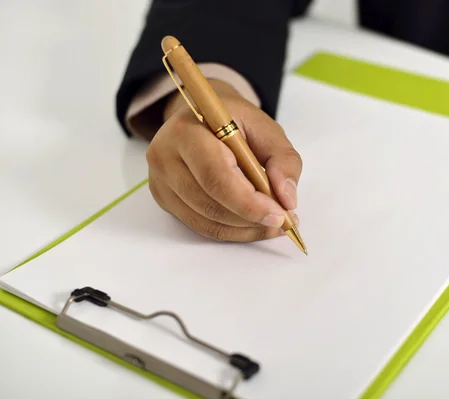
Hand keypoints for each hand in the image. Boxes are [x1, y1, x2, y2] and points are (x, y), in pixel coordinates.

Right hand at [146, 79, 301, 241]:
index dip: (248, 202)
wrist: (204, 115)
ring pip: (206, 220)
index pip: (215, 176)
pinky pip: (201, 225)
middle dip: (250, 218)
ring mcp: (160, 180)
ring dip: (244, 228)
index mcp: (187, 131)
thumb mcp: (267, 129)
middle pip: (209, 203)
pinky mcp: (165, 199)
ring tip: (273, 224)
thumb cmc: (235, 121)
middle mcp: (165, 156)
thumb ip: (284, 160)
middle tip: (283, 222)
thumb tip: (287, 200)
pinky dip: (232, 231)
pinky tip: (253, 224)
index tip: (279, 215)